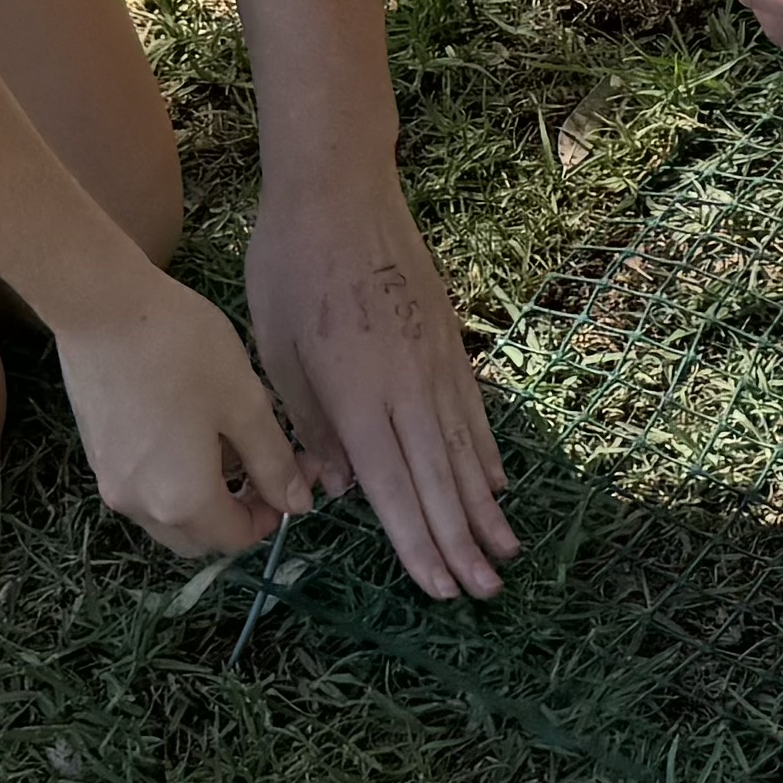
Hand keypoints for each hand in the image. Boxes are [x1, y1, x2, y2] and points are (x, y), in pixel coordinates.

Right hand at [57, 280, 307, 562]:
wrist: (101, 305)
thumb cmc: (183, 349)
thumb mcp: (244, 403)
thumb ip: (273, 462)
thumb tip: (297, 505)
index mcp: (182, 501)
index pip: (236, 538)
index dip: (272, 514)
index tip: (295, 470)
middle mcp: (139, 507)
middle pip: (200, 537)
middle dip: (239, 513)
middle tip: (267, 462)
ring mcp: (110, 483)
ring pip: (169, 516)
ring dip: (206, 497)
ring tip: (230, 439)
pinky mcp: (96, 456)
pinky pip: (145, 489)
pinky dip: (175, 480)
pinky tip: (190, 429)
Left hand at [247, 175, 515, 599]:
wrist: (338, 188)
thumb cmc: (289, 267)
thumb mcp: (275, 351)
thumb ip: (309, 425)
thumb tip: (336, 490)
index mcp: (356, 391)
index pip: (392, 485)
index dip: (417, 542)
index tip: (440, 588)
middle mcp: (406, 383)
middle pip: (438, 478)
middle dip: (460, 542)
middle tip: (486, 594)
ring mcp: (435, 360)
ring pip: (464, 449)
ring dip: (483, 508)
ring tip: (507, 554)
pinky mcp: (448, 338)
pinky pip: (471, 410)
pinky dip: (485, 452)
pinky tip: (496, 484)